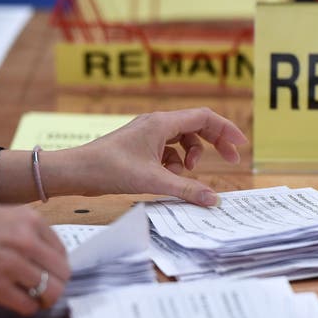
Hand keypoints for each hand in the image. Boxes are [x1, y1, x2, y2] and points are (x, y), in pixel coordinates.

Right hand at [0, 203, 69, 314]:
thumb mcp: (4, 215)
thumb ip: (27, 230)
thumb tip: (47, 252)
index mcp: (30, 220)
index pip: (61, 250)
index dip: (58, 264)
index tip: (51, 271)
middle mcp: (26, 241)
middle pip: (62, 272)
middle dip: (58, 282)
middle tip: (49, 288)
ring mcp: (12, 265)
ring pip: (51, 291)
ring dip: (46, 298)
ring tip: (39, 299)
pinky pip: (27, 305)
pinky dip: (29, 308)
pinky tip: (22, 303)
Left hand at [60, 107, 247, 205]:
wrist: (77, 171)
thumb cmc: (110, 169)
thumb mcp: (153, 180)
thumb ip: (186, 189)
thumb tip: (214, 200)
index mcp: (162, 123)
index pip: (205, 117)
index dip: (226, 130)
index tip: (241, 146)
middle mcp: (157, 123)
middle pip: (197, 127)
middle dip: (215, 143)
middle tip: (230, 161)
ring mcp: (148, 134)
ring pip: (182, 140)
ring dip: (191, 156)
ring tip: (185, 173)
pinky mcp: (140, 146)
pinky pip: (168, 150)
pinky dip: (173, 163)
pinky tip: (165, 177)